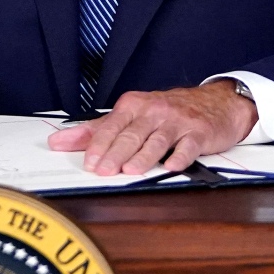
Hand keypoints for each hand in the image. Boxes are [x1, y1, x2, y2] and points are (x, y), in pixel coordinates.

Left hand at [47, 80, 257, 175]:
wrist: (216, 103)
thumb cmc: (167, 113)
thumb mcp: (130, 116)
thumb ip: (95, 130)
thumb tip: (58, 142)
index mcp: (133, 106)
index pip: (111, 126)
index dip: (99, 146)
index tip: (89, 163)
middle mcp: (154, 111)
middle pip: (131, 135)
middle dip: (116, 154)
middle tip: (103, 171)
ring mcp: (177, 121)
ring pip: (156, 141)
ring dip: (143, 157)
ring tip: (130, 171)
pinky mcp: (199, 132)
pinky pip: (188, 145)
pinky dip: (180, 156)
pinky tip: (172, 166)